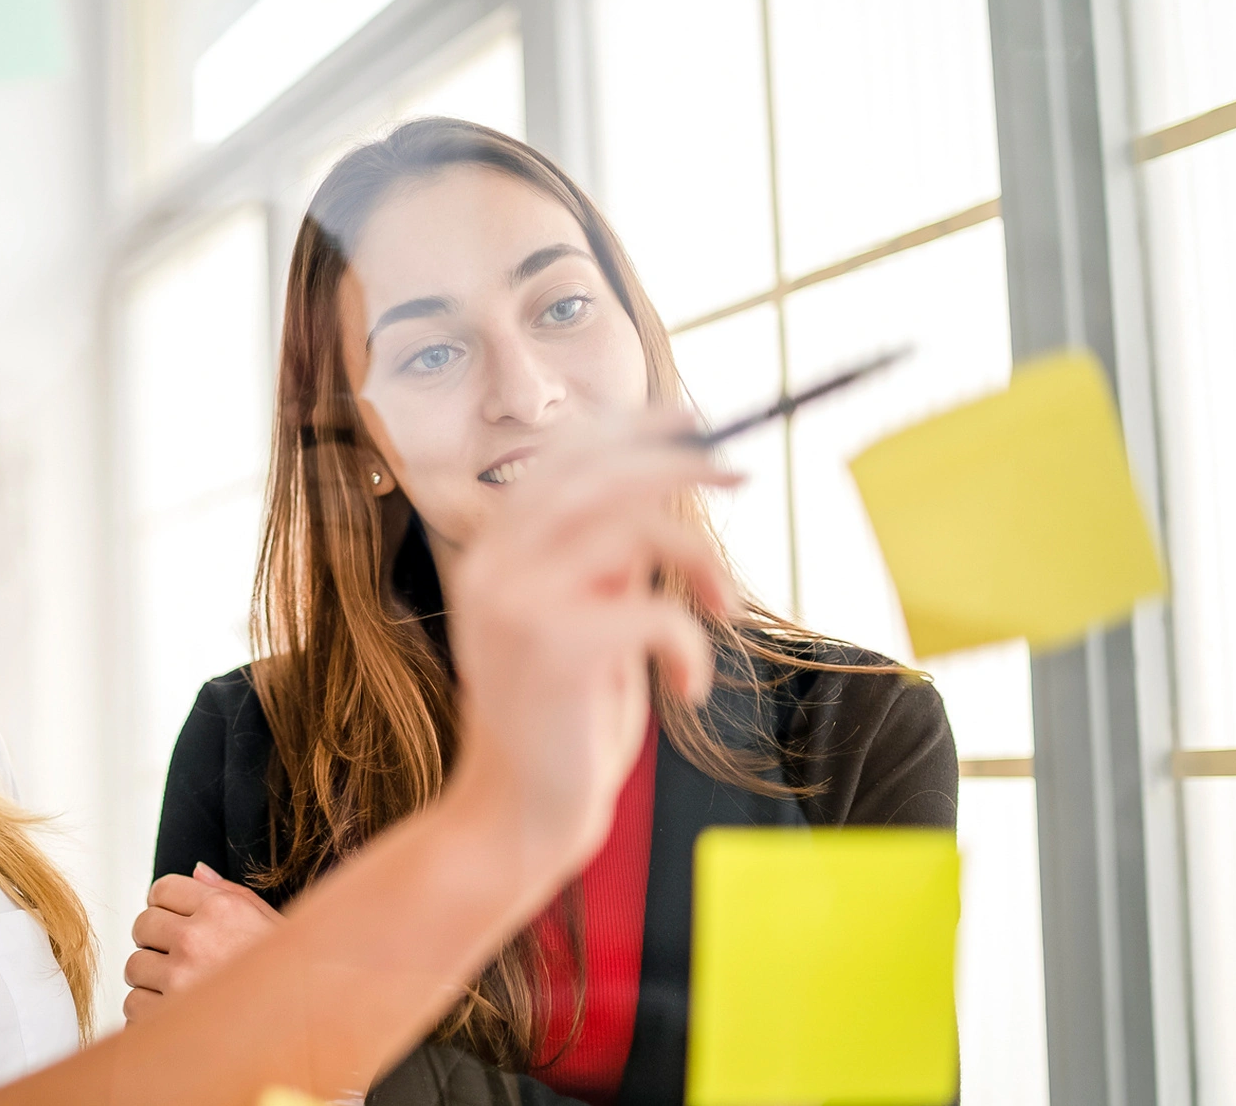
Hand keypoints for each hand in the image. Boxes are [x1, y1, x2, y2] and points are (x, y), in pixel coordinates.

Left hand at [123, 862, 284, 1023]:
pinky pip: (134, 1005)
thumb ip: (231, 893)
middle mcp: (196, 939)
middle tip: (178, 958)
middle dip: (155, 941)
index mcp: (221, 909)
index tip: (175, 922)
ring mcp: (178, 979)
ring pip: (134, 967)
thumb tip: (198, 871)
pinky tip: (181, 1016)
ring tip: (183, 990)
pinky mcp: (166, 1018)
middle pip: (142, 925)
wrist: (307, 1029)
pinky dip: (151, 1013)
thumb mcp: (271, 924)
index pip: (161, 889)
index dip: (166, 906)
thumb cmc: (290, 979)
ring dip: (152, 979)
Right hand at [438, 407, 736, 869]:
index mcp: (494, 552)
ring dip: (703, 562)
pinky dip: (693, 648)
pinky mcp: (554, 646)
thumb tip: (662, 494)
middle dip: (679, 462)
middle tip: (741, 473)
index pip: (562, 459)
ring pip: (635, 528)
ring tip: (725, 611)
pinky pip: (657, 612)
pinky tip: (686, 686)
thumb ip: (601, 561)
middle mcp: (494, 565)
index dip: (630, 427)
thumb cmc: (562, 722)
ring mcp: (516, 602)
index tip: (694, 422)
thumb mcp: (583, 620)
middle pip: (598, 473)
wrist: (520, 813)